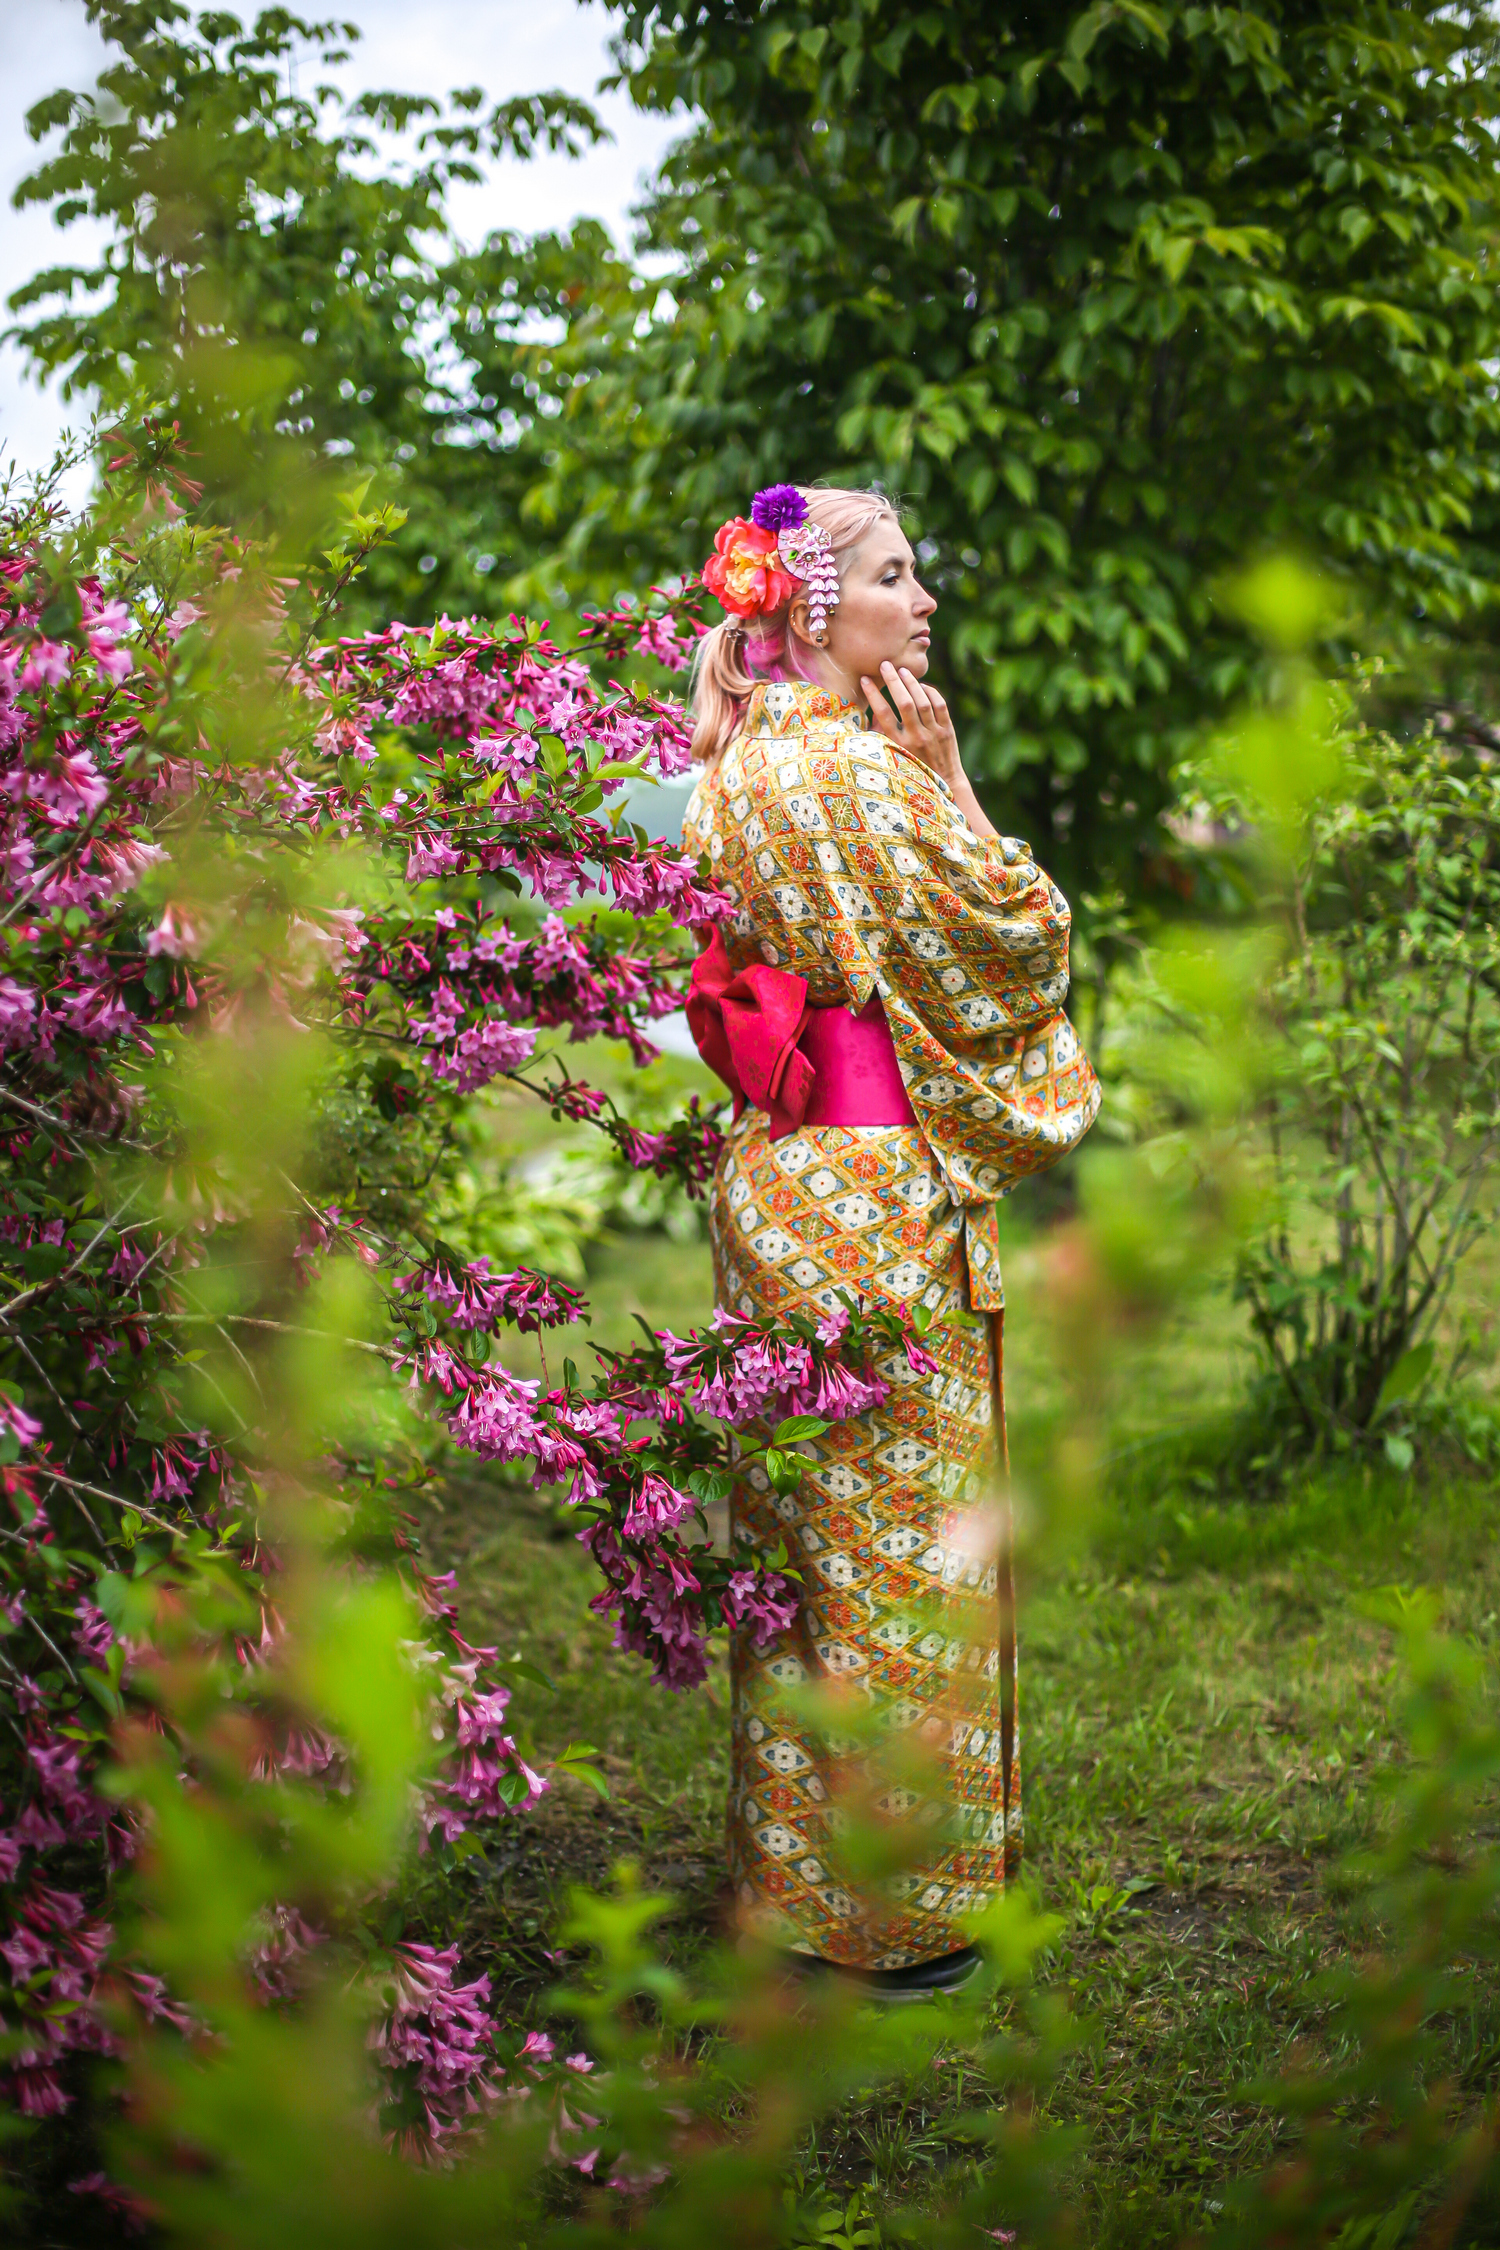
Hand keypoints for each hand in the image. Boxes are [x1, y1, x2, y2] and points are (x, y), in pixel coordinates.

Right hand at [860, 661, 997, 841]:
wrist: (944, 783)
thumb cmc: (913, 769)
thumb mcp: (893, 756)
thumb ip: (883, 737)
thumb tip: (870, 716)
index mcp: (899, 745)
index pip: (883, 714)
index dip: (873, 695)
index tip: (865, 680)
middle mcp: (916, 738)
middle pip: (904, 703)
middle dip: (893, 681)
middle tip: (884, 665)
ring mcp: (934, 733)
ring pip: (923, 701)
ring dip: (911, 683)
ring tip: (902, 671)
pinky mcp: (948, 730)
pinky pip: (940, 705)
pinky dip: (931, 692)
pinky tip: (921, 685)